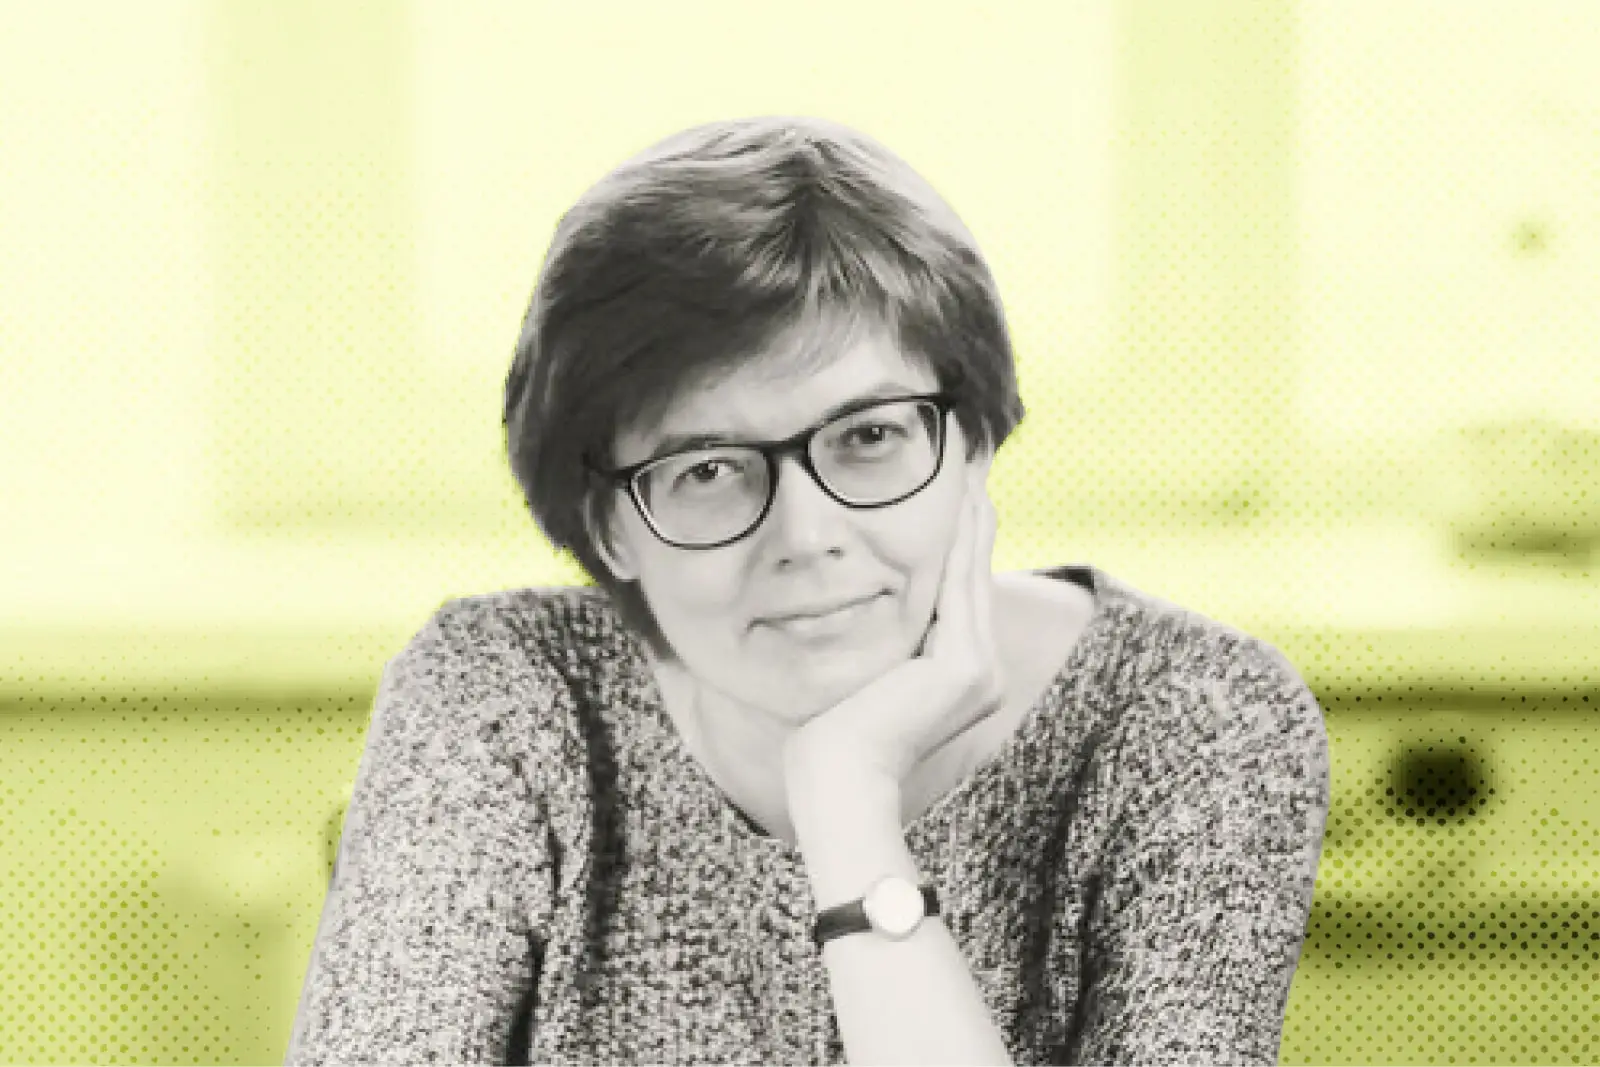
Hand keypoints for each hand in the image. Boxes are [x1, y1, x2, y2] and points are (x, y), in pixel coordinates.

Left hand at [781, 465, 1005, 798]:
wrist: (833, 776)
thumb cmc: (829, 731)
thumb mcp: (861, 666)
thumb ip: (877, 632)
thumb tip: (853, 589)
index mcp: (963, 673)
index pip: (960, 586)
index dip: (958, 532)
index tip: (953, 480)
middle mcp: (981, 670)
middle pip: (971, 571)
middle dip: (969, 510)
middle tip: (967, 450)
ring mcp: (980, 671)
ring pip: (970, 571)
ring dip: (969, 512)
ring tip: (965, 460)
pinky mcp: (965, 670)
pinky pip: (957, 588)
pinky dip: (957, 539)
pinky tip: (958, 498)